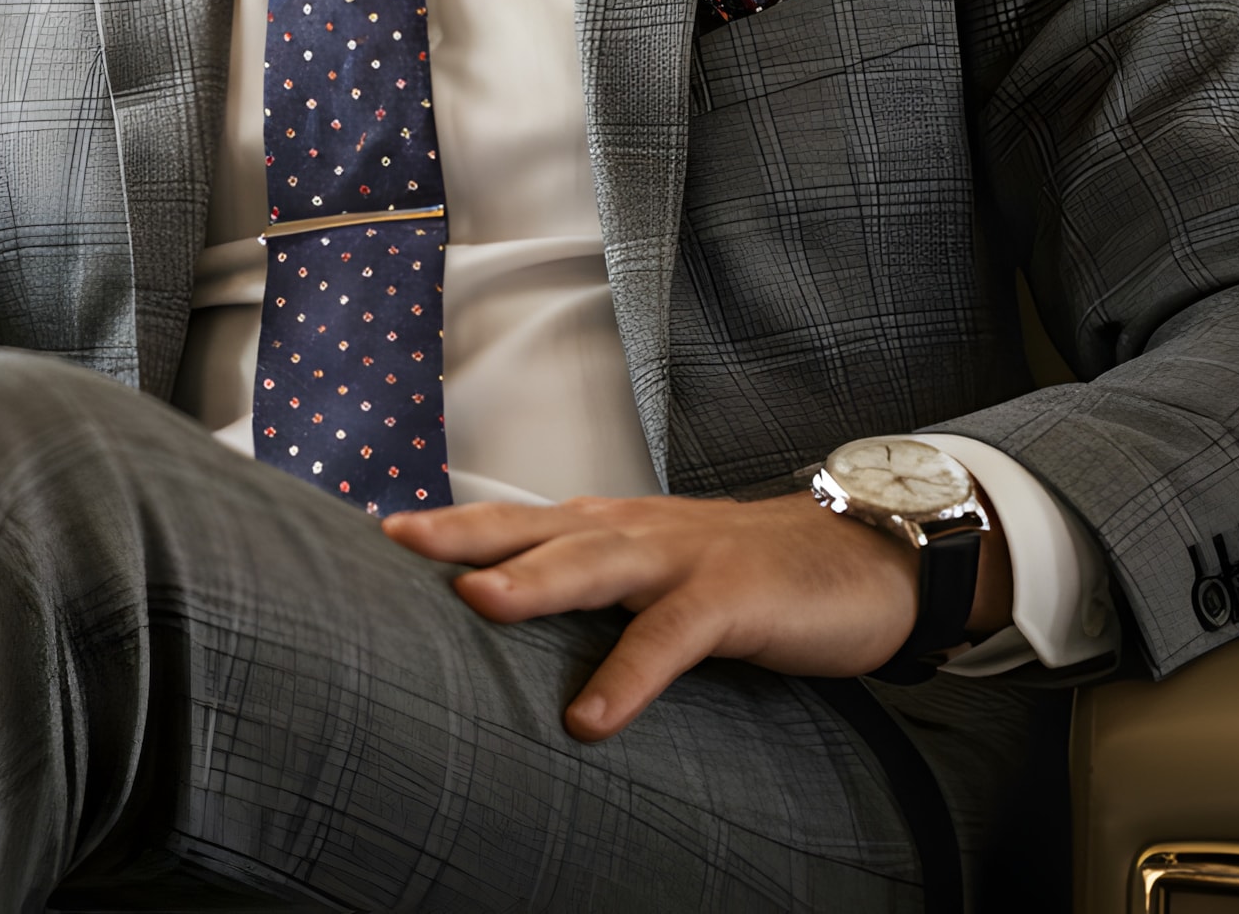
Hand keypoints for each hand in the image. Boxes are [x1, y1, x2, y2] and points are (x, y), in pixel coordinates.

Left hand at [382, 491, 1007, 740]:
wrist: (864, 558)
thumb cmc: (747, 573)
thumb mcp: (658, 574)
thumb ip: (592, 590)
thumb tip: (510, 619)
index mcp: (610, 527)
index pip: (515, 521)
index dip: (448, 524)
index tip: (375, 531)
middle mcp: (634, 531)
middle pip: (536, 528)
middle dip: (463, 533)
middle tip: (393, 540)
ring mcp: (683, 559)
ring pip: (597, 564)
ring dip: (534, 581)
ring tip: (474, 602)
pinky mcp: (732, 599)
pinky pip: (671, 638)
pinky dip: (629, 676)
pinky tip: (590, 717)